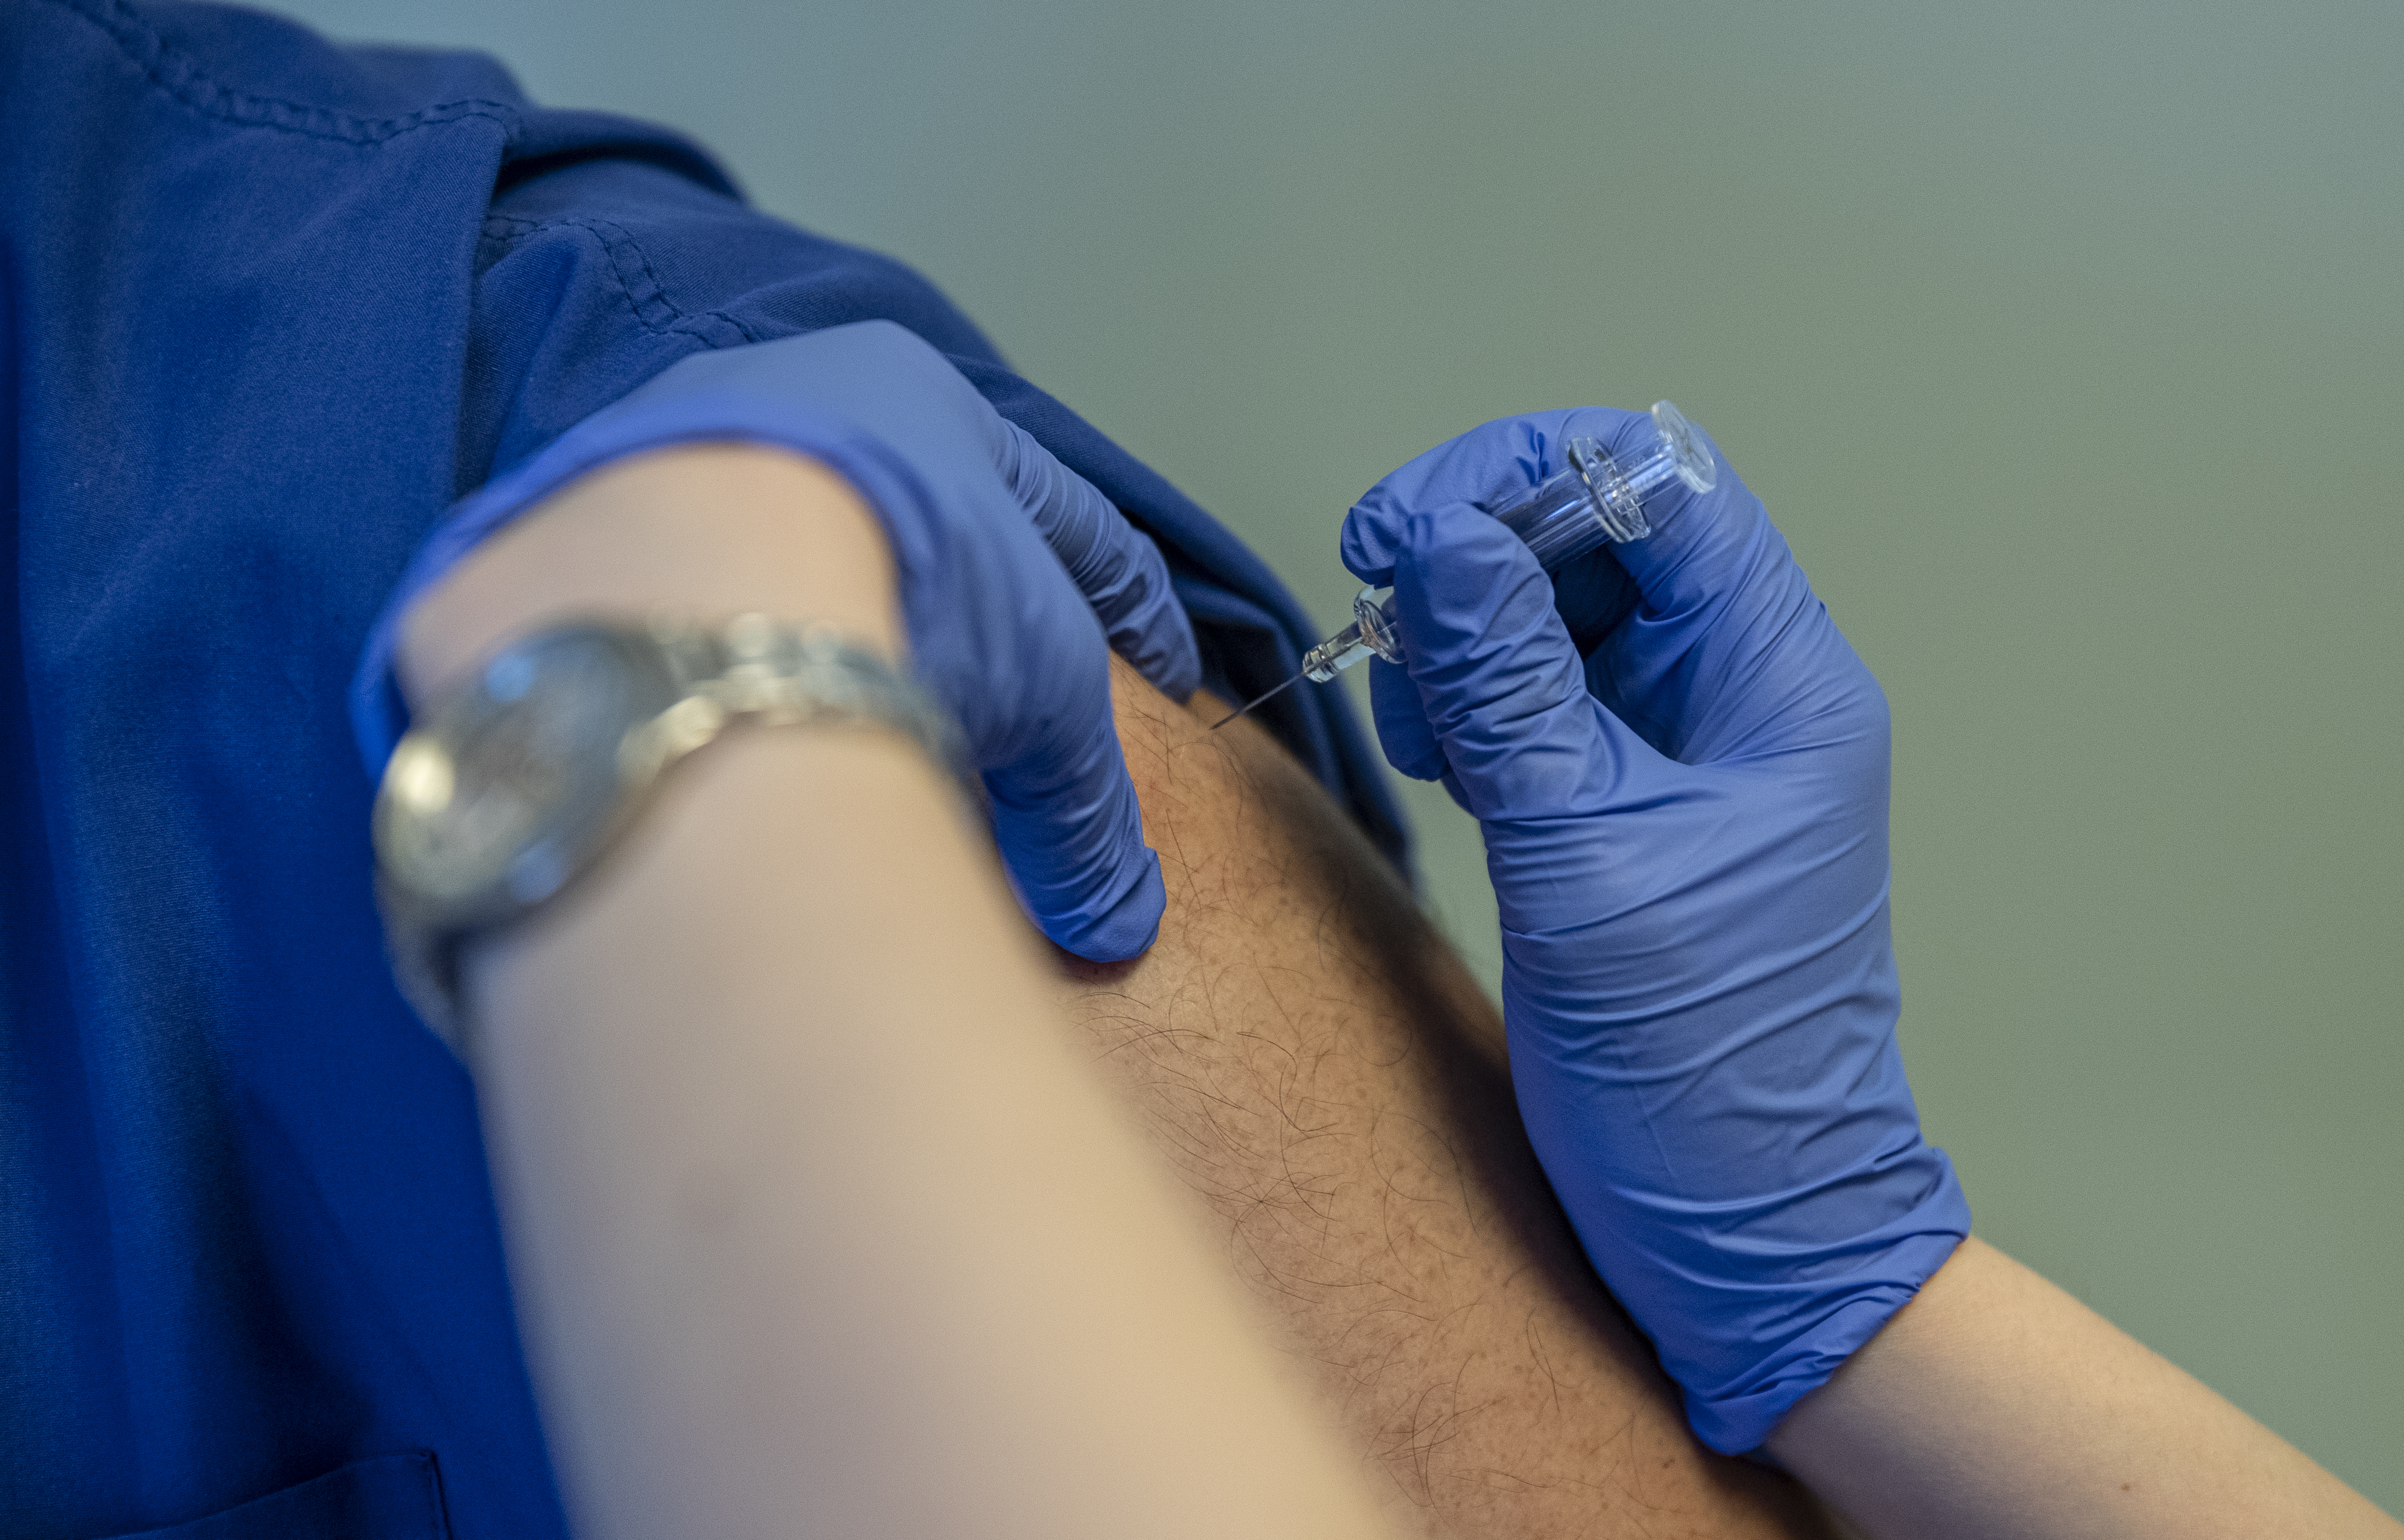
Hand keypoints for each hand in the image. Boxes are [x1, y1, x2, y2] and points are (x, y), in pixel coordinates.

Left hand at [364, 322, 1193, 960]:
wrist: (679, 579)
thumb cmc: (901, 590)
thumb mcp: (1041, 693)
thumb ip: (1087, 810)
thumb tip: (1119, 926)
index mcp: (933, 405)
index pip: (1062, 515)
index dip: (1127, 603)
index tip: (1163, 670)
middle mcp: (791, 395)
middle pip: (908, 517)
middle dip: (961, 607)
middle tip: (998, 700)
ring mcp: (664, 449)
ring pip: (773, 547)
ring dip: (825, 629)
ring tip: (857, 729)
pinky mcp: (562, 527)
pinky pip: (666, 601)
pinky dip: (713, 662)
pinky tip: (723, 733)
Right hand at [1339, 408, 1969, 1452]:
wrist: (1745, 1227)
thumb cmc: (1701, 1072)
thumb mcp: (1586, 862)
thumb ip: (1511, 692)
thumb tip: (1447, 541)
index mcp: (1778, 685)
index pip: (1663, 489)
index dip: (1528, 479)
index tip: (1407, 525)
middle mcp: (1743, 695)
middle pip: (1605, 538)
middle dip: (1480, 548)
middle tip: (1379, 601)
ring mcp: (1689, 751)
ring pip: (1561, 614)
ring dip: (1464, 629)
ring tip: (1410, 705)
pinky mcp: (1633, 805)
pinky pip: (1544, 699)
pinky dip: (1471, 699)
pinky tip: (1433, 753)